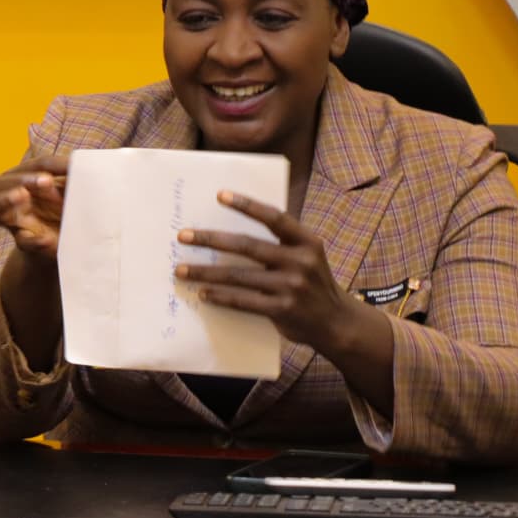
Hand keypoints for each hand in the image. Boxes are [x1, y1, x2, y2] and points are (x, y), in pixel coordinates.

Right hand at [0, 155, 71, 258]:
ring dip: (3, 201)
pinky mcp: (27, 243)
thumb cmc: (69, 206)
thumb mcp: (72, 188)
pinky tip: (45, 239)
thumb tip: (81, 163)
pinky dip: (33, 241)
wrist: (72, 242)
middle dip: (21, 179)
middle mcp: (11, 199)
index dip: (48, 166)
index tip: (72, 166)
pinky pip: (22, 241)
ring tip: (21, 196)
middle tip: (46, 180)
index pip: (30, 167)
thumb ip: (73, 175)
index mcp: (23, 180)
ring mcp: (14, 222)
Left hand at [174, 192, 362, 352]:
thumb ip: (281, 243)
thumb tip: (232, 230)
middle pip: (247, 245)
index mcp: (307, 242)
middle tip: (183, 236)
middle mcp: (300, 261)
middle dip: (211, 239)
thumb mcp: (308, 257)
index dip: (247, 205)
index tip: (219, 195)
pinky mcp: (282, 310)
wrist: (337, 323)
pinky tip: (203, 293)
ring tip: (181, 271)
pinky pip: (243, 300)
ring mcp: (291, 287)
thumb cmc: (312, 284)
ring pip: (238, 276)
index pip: (274, 217)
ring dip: (205, 273)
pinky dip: (220, 296)